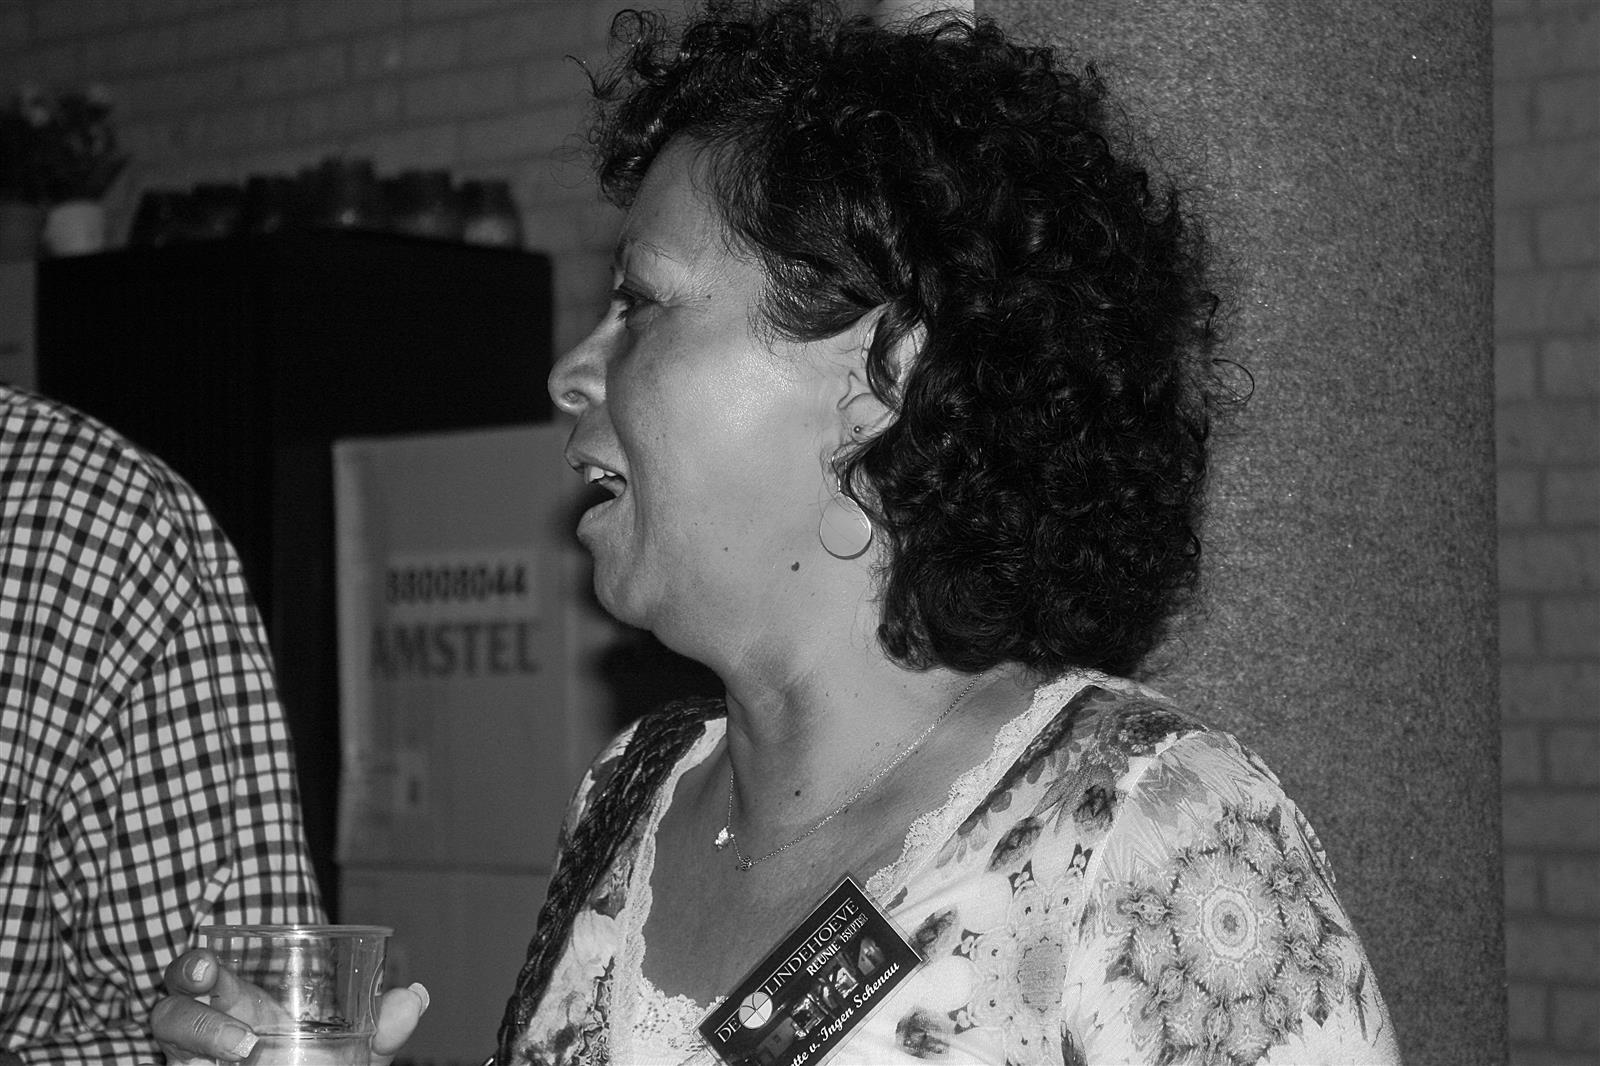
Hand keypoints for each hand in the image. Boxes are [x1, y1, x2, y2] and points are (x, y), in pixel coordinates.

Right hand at [153, 948, 428, 1064]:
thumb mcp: (353, 1054)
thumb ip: (383, 1029)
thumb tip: (415, 997)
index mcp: (240, 1009)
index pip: (204, 976)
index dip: (197, 966)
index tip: (207, 963)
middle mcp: (207, 1036)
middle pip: (173, 1001)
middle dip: (184, 983)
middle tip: (204, 974)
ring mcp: (195, 1063)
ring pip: (168, 1033)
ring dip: (197, 1031)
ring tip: (241, 1046)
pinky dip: (195, 1065)